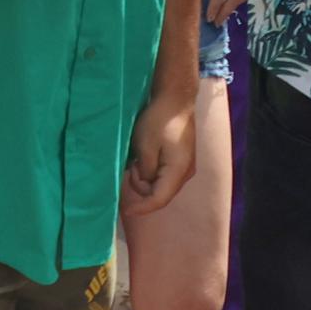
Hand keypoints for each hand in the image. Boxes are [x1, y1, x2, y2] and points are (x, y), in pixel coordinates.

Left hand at [124, 83, 199, 213]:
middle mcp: (185, 173)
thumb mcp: (145, 147)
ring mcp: (185, 167)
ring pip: (161, 185)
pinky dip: (151, 172)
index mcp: (178, 171)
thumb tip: (144, 181)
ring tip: (135, 161)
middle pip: (160, 194)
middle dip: (141, 188)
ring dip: (145, 179)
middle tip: (129, 168)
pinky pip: (164, 176)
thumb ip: (144, 171)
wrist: (176, 99)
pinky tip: (143, 159)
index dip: (141, 208)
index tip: (125, 210)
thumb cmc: (159, 120)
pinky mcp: (181, 160)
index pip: (159, 199)